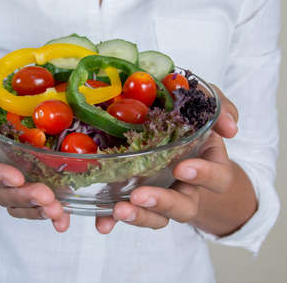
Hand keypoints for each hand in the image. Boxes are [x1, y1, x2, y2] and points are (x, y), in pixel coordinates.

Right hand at [0, 81, 69, 231]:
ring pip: (17, 204)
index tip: (17, 178)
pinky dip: (47, 214)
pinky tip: (63, 220)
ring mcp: (6, 185)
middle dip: (24, 197)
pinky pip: (31, 207)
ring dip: (37, 210)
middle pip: (2, 193)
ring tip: (58, 212)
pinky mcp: (24, 188)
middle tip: (46, 197)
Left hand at [96, 85, 245, 233]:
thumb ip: (220, 111)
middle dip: (163, 203)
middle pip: (183, 207)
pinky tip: (102, 223)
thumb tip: (230, 128)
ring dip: (139, 216)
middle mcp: (186, 188)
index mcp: (207, 166)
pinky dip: (112, 220)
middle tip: (140, 196)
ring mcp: (160, 196)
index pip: (217, 178)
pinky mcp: (135, 198)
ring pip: (157, 217)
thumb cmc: (189, 121)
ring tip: (119, 210)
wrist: (170, 134)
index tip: (182, 168)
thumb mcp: (205, 109)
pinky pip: (126, 214)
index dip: (204, 176)